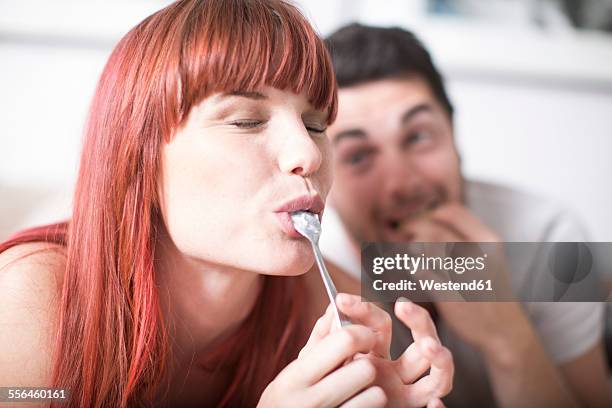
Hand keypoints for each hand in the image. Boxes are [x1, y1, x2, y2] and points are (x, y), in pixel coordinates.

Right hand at [258, 306, 385, 407]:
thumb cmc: (286, 403)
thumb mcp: (294, 372)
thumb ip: (318, 340)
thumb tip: (335, 306)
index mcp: (295, 377)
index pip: (344, 341)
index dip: (361, 332)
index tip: (364, 335)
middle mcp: (310, 401)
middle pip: (365, 368)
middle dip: (366, 364)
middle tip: (360, 365)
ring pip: (376, 394)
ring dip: (372, 390)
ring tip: (356, 391)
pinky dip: (371, 406)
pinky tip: (357, 405)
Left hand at [326, 294, 453, 406]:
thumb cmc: (325, 389)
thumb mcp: (320, 361)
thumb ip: (326, 336)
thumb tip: (333, 305)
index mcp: (376, 353)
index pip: (381, 324)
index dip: (366, 309)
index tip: (342, 300)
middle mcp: (396, 371)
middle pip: (420, 342)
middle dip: (418, 321)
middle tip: (403, 305)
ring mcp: (404, 392)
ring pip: (437, 375)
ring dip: (440, 359)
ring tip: (429, 346)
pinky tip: (435, 403)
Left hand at [400, 203, 530, 356]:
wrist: (504, 330)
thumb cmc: (489, 289)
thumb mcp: (488, 255)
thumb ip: (463, 236)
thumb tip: (428, 219)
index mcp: (488, 240)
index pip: (452, 211)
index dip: (430, 214)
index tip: (421, 221)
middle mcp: (478, 254)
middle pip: (435, 227)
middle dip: (414, 228)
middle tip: (405, 234)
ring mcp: (464, 275)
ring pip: (426, 246)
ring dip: (411, 246)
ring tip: (411, 252)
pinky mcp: (450, 295)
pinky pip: (422, 272)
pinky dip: (413, 266)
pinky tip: (412, 268)